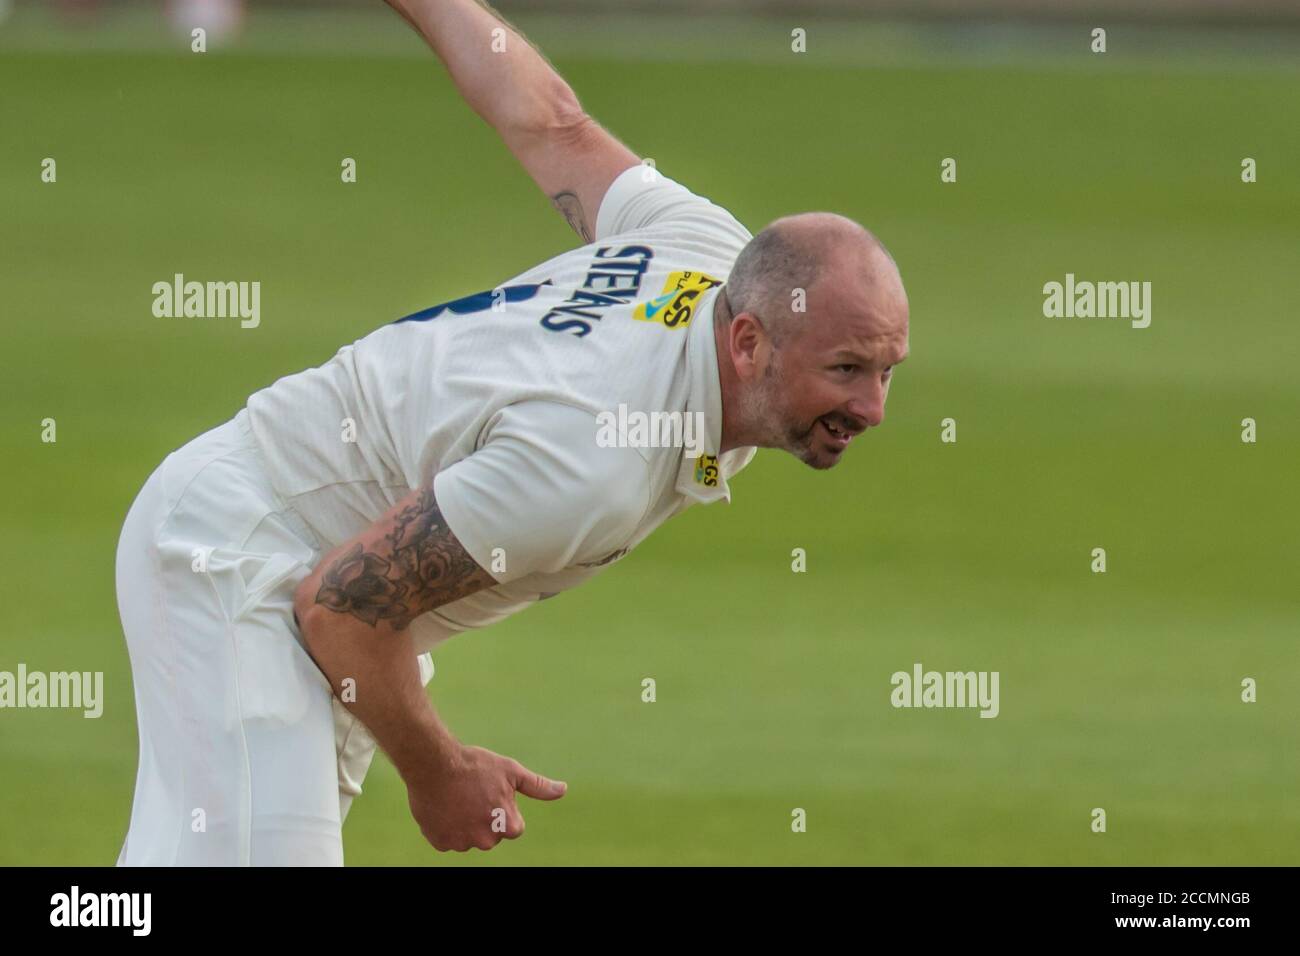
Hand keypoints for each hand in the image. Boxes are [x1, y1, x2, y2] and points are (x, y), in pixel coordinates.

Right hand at [406, 744, 566, 851]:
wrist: (434, 764)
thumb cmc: (476, 766)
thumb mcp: (511, 771)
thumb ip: (538, 787)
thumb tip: (563, 790)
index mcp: (508, 826)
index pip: (513, 826)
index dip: (503, 807)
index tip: (492, 793)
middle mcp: (486, 841)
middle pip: (491, 833)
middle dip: (485, 817)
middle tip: (474, 794)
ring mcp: (461, 844)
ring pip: (468, 836)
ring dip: (464, 821)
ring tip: (457, 797)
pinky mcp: (440, 842)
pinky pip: (448, 837)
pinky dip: (446, 824)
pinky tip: (444, 805)